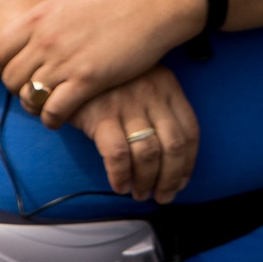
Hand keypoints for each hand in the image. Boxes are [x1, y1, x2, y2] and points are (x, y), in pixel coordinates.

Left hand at [0, 0, 206, 128]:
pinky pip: (55, 109)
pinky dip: (52, 118)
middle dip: (17, 89)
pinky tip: (60, 117)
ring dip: (34, 105)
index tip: (14, 71)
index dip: (0, 67)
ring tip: (45, 106)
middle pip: (10, 78)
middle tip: (32, 91)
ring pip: (29, 96)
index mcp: (40, 15)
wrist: (158, 1)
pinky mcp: (89, 79)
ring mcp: (66, 60)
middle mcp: (46, 40)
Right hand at [74, 64, 200, 202]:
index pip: (190, 131)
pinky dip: (121, 175)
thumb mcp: (144, 83)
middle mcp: (153, 94)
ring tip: (140, 194)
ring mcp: (128, 104)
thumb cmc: (111, 81)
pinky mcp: (101, 115)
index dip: (188, 162)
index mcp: (169, 87)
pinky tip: (120, 185)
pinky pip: (118, 154)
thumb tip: (169, 157)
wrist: (72, 65)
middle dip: (171, 178)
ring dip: (147, 181)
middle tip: (163, 196)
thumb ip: (159, 109)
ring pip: (149, 153)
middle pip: (173, 146)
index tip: (181, 181)